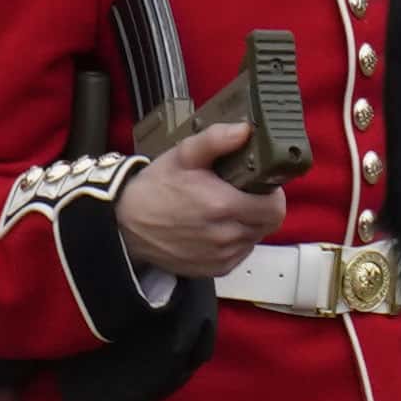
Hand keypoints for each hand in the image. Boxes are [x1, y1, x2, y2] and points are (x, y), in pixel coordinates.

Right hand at [105, 107, 274, 284]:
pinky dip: (235, 241)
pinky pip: (240, 253)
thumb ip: (216, 140)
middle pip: (268, 223)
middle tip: (241, 195)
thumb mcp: (183, 155)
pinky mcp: (215, 269)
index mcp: (222, 205)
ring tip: (224, 211)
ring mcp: (221, 256)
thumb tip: (244, 130)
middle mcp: (225, 235)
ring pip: (255, 237)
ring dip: (248, 224)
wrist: (125, 225)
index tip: (258, 185)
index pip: (275, 207)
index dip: (271, 193)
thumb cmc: (154, 189)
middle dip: (261, 207)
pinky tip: (216, 228)